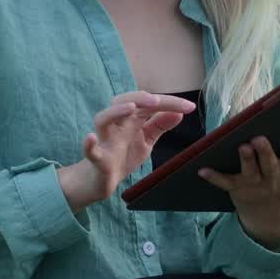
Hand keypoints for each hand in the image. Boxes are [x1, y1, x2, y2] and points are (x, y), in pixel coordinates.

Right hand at [58, 91, 195, 211]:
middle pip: (123, 101)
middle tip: (157, 101)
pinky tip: (91, 138)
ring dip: (116, 111)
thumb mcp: (147, 140)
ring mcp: (105, 139)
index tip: (190, 107)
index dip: (169, 103)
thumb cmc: (124, 155)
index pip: (149, 104)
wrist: (105, 180)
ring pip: (103, 119)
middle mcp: (116, 124)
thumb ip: (160, 126)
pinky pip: (90, 149)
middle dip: (139, 98)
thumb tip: (179, 113)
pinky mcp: (97, 157)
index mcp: (130, 119)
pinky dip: (89, 143)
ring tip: (131, 108)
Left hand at [198, 124, 279, 249]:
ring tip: (243, 146)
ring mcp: (255, 185)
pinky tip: (201, 170)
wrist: (268, 224)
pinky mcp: (237, 189)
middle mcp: (275, 180)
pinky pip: (224, 183)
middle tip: (261, 139)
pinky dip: (213, 177)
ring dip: (245, 160)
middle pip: (271, 165)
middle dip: (266, 153)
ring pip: (249, 172)